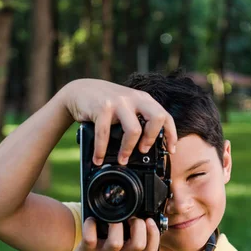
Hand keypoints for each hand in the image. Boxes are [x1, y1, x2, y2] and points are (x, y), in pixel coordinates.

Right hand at [62, 78, 176, 165]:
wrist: (80, 90)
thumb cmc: (105, 103)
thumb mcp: (127, 106)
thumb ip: (138, 118)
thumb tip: (148, 146)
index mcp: (143, 99)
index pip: (165, 116)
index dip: (171, 134)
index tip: (171, 150)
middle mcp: (134, 99)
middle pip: (156, 118)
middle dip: (151, 138)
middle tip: (143, 151)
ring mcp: (118, 102)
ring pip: (134, 130)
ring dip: (128, 149)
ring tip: (122, 160)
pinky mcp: (102, 107)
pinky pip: (105, 134)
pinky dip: (101, 150)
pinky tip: (98, 158)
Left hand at [62, 217, 159, 250]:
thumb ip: (133, 239)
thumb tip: (141, 216)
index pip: (151, 248)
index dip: (154, 234)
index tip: (149, 220)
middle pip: (138, 244)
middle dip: (138, 227)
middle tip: (132, 218)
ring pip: (115, 243)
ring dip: (116, 226)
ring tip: (114, 219)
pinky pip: (89, 239)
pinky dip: (90, 226)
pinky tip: (92, 219)